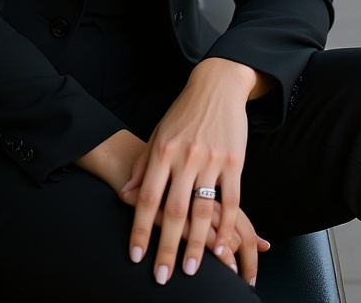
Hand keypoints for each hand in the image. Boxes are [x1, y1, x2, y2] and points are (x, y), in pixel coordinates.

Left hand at [119, 58, 270, 285]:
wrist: (216, 85)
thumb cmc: (183, 112)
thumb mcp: (157, 134)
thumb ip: (143, 166)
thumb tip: (125, 196)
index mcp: (162, 151)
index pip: (147, 198)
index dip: (140, 228)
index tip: (135, 255)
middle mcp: (185, 157)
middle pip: (174, 211)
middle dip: (166, 247)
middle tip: (162, 276)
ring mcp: (211, 159)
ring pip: (203, 210)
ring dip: (196, 244)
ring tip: (190, 269)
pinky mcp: (234, 161)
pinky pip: (232, 200)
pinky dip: (227, 225)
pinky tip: (222, 245)